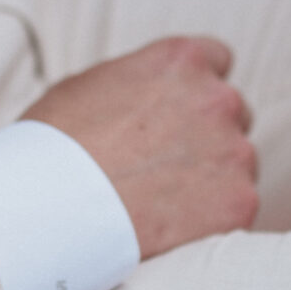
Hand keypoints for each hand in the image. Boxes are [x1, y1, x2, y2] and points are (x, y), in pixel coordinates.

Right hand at [22, 36, 258, 259]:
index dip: (196, 91)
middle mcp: (217, 99)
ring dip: (213, 179)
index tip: (180, 114)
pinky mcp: (239, 203)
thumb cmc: (53, 148)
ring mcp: (234, 152)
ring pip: (238, 164)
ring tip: (162, 202)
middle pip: (232, 114)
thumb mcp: (86, 87)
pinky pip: (237, 209)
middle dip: (208, 136)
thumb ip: (136, 83)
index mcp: (181, 61)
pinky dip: (212, 221)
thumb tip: (145, 95)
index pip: (217, 60)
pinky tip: (173, 229)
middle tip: (166, 166)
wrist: (51, 210)